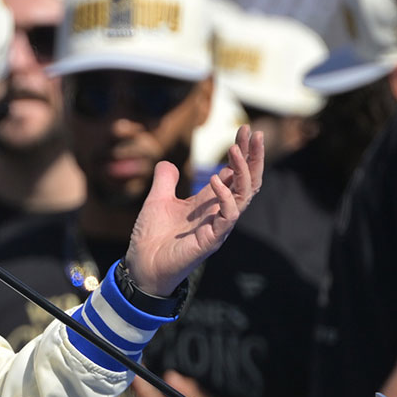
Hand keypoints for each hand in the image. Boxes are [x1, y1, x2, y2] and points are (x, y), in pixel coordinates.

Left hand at [124, 125, 263, 294]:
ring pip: (244, 196)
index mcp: (208, 202)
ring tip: (235, 149)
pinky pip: (228, 216)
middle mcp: (218, 213)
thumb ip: (165, 180)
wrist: (141, 266)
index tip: (245, 130)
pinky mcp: (211, 240)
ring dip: (243, 171)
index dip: (241, 153)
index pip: (233, 174)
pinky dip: (226, 196)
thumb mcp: (157, 200)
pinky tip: (216, 179)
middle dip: (253, 157)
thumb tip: (168, 162)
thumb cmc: (151, 237)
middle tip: (255, 133)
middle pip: (247, 182)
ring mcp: (217, 226)